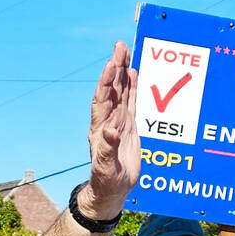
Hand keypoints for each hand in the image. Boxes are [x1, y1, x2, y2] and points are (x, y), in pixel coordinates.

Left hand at [84, 42, 138, 214]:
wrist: (111, 189)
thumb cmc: (106, 180)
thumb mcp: (107, 167)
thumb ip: (109, 148)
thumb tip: (112, 129)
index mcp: (100, 127)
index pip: (102, 98)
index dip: (106, 80)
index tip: (112, 63)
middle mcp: (108, 119)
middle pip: (112, 88)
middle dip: (115, 66)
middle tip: (120, 45)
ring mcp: (118, 120)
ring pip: (121, 90)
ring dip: (123, 71)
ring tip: (126, 50)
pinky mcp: (129, 125)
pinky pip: (131, 100)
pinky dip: (132, 86)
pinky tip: (134, 72)